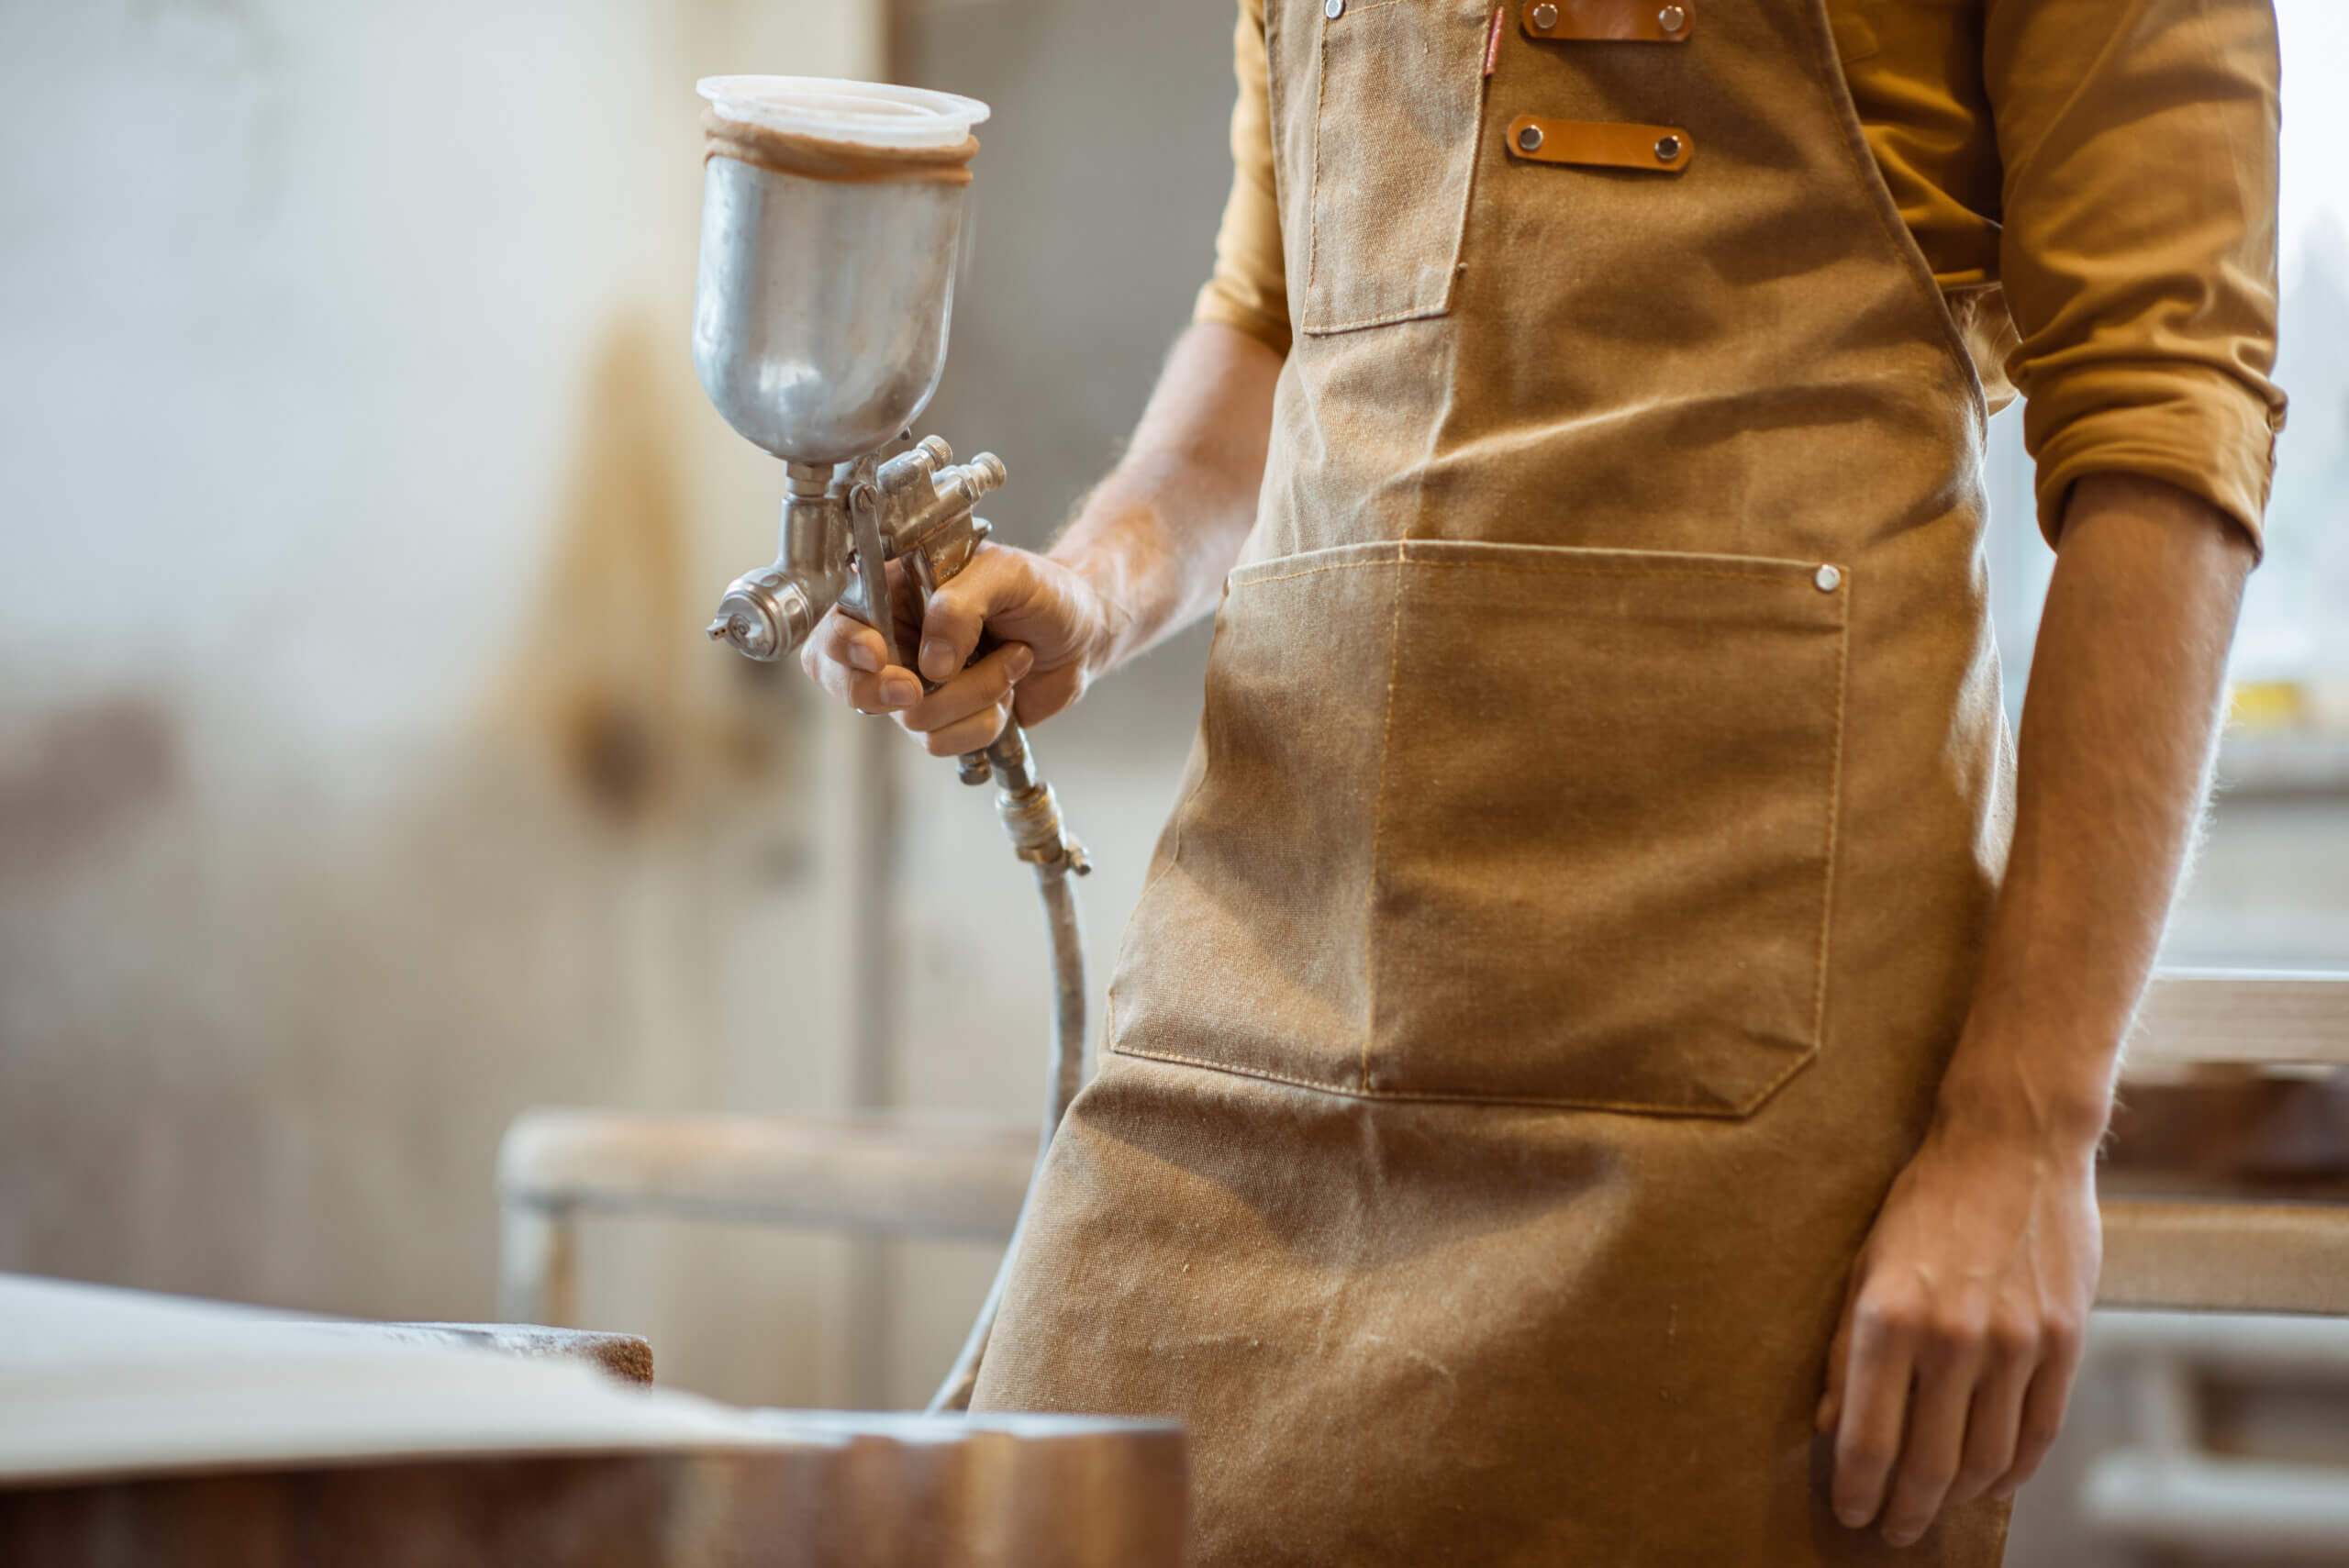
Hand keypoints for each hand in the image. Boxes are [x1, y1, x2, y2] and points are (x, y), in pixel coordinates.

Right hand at [801, 542, 1113, 756]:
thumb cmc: (1044, 591)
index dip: (843, 649)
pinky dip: (985, 720)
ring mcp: (918, 686)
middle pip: (855, 688)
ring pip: (914, 719)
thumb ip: (959, 605)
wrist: (1084, 632)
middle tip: (923, 683)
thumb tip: (931, 663)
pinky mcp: (948, 720)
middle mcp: (896, 643)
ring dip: (974, 695)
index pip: (834, 628)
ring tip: (1010, 659)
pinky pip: (945, 742)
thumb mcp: (1006, 574)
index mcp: (892, 595)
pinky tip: (1007, 688)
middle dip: (893, 691)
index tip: (877, 656)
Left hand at [1818, 1112, 2099, 1546]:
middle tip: (1892, 1531)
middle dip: (1905, 1510)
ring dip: (1957, 1498)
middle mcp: (1952, 1337)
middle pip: (1928, 1463)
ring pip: (1987, 1460)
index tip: (1850, 1513)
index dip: (1857, 1490)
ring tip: (1935, 1508)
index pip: (1869, 1439)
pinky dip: (2014, 1470)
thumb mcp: (1864, 1265)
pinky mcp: (2065, 1340)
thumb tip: (1831, 1427)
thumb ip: (1847, 1350)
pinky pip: (2039, 1432)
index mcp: (1888, 1316)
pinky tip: (1992, 1482)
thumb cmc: (1925, 1203)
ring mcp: (2015, 1342)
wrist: (2012, 1146)